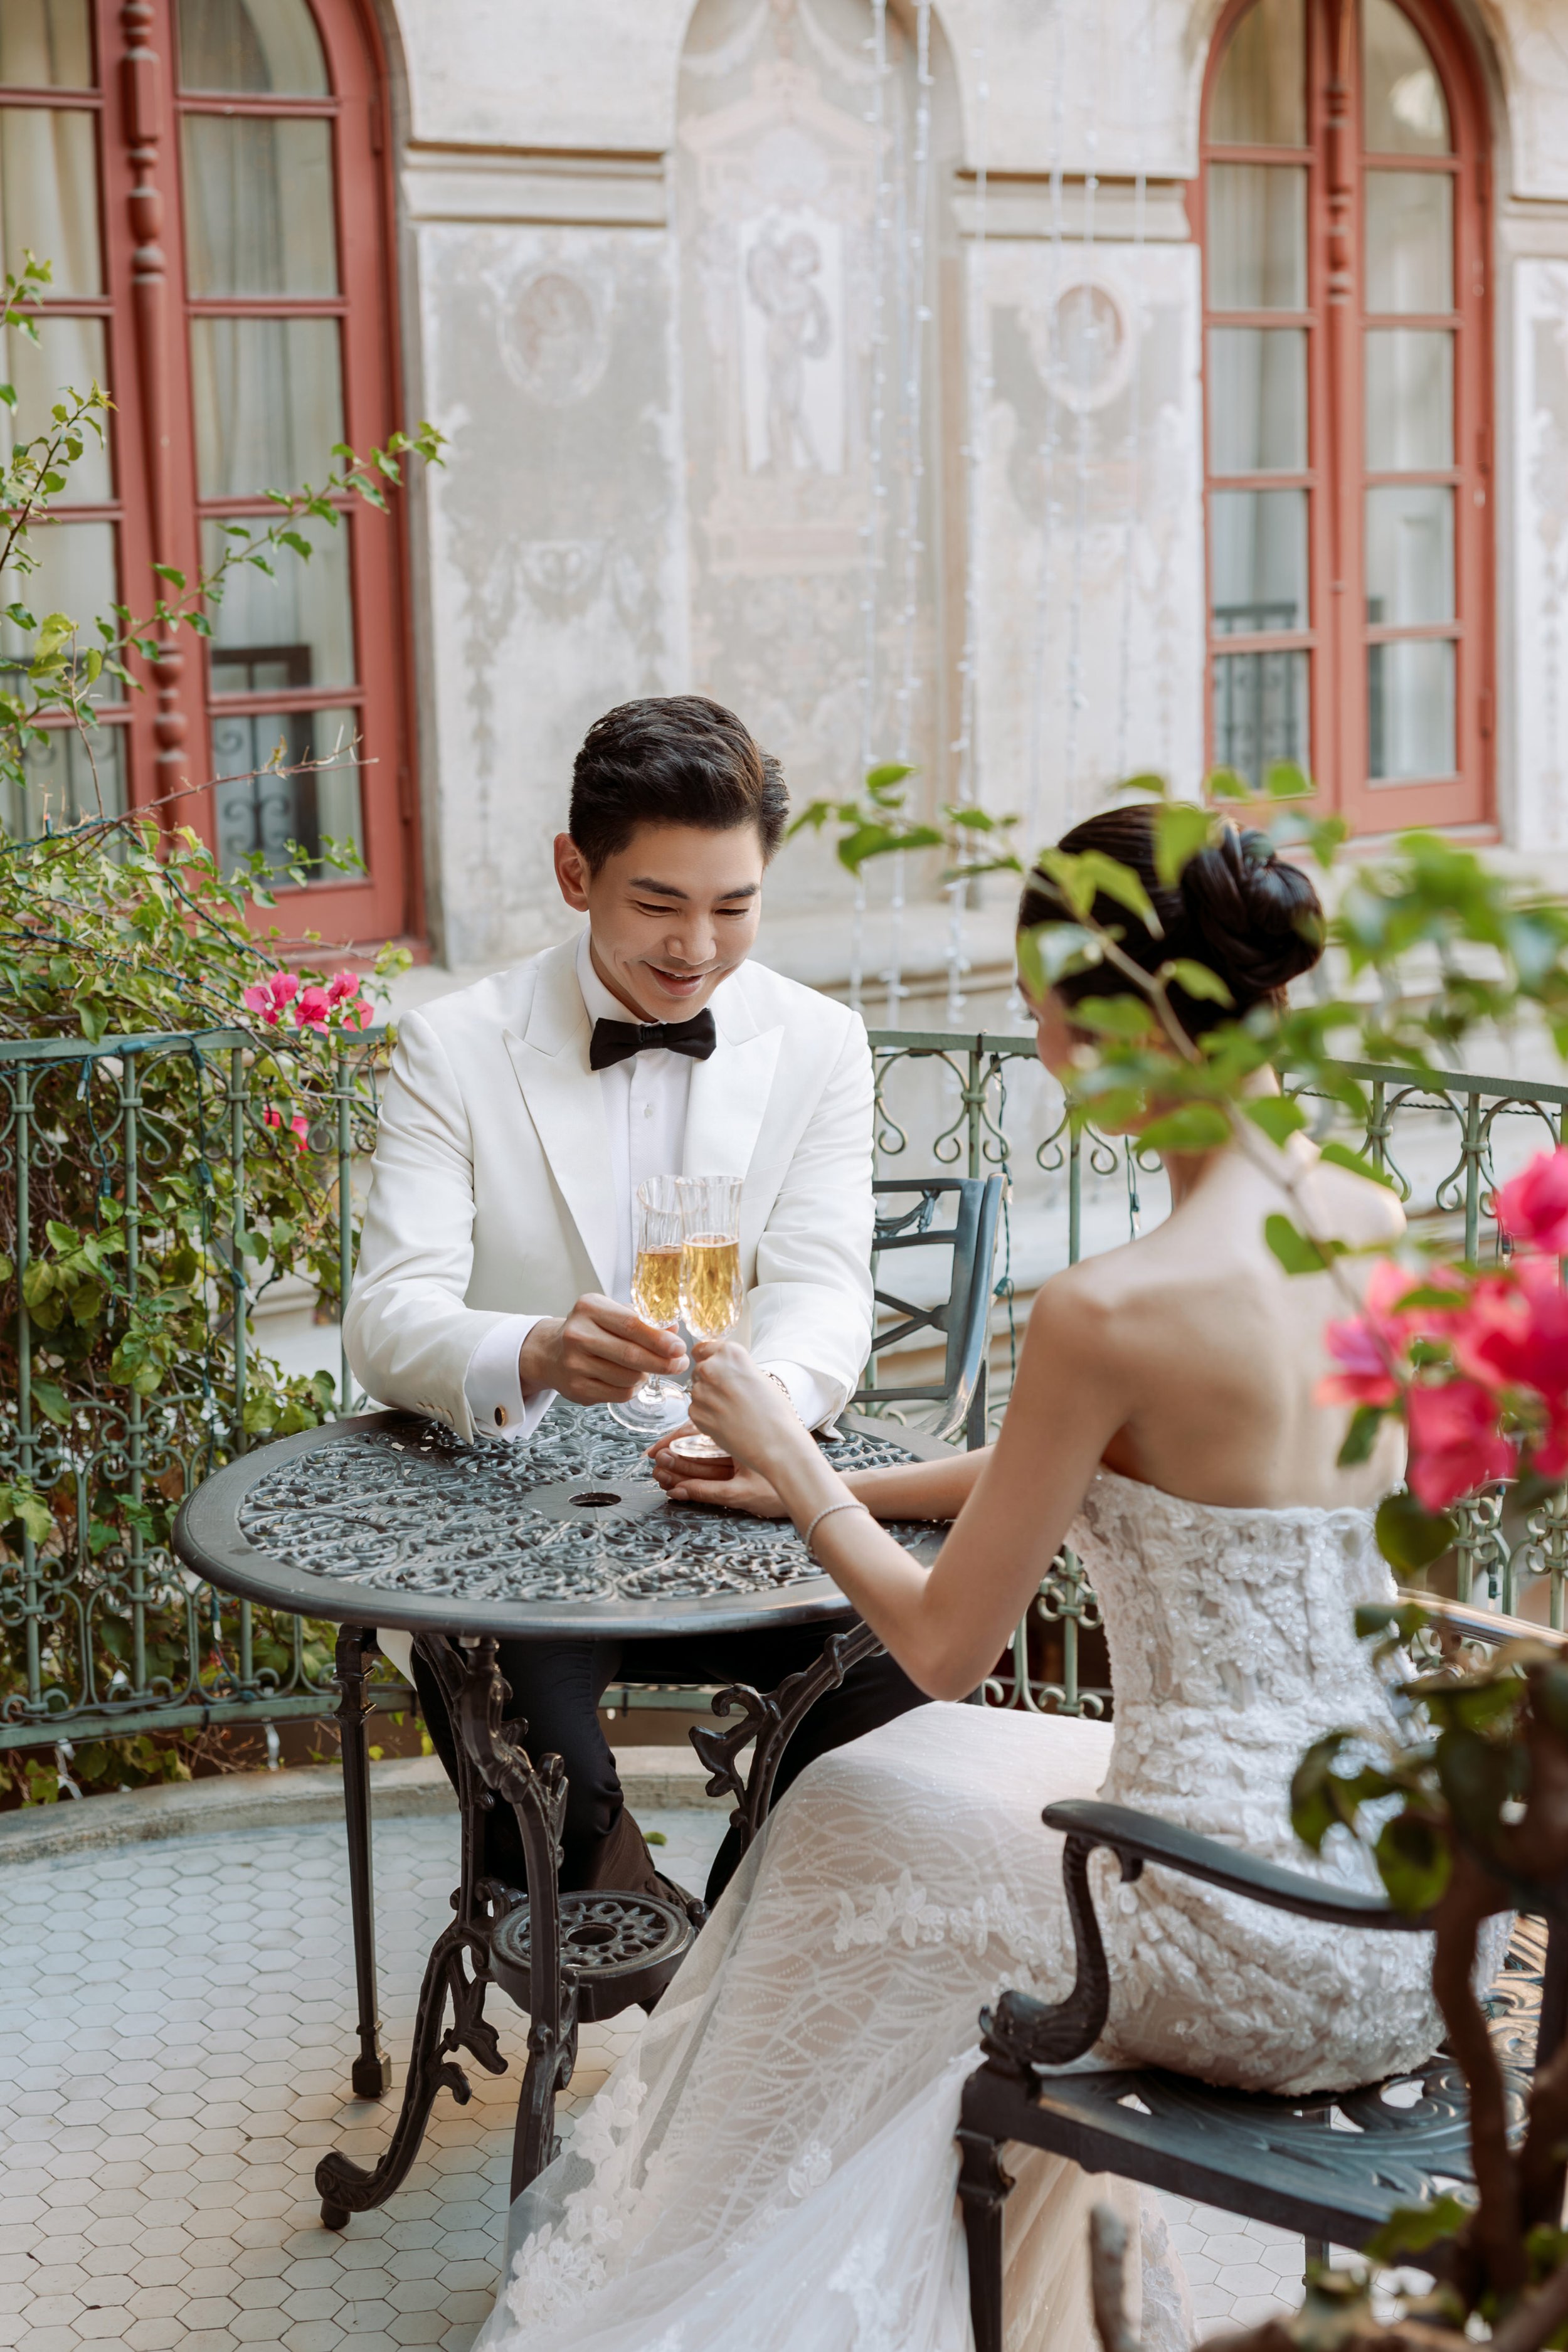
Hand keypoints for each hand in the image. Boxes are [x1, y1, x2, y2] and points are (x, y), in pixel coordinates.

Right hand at [519, 1294, 686, 1405]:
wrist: (551, 1353)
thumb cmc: (590, 1330)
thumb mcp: (612, 1314)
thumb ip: (643, 1320)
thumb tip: (674, 1330)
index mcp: (589, 1308)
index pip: (631, 1324)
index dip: (659, 1338)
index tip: (680, 1347)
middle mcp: (577, 1335)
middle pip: (631, 1355)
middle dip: (662, 1362)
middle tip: (680, 1364)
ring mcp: (574, 1364)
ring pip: (628, 1378)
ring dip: (646, 1376)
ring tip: (646, 1369)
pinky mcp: (576, 1388)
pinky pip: (619, 1394)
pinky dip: (633, 1389)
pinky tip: (631, 1381)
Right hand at [646, 1428, 789, 1516]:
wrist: (810, 1485)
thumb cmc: (782, 1489)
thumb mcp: (741, 1494)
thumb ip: (707, 1492)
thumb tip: (678, 1492)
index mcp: (733, 1438)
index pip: (694, 1435)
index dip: (671, 1445)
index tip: (654, 1454)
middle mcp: (734, 1437)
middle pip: (694, 1442)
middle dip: (673, 1456)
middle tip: (655, 1468)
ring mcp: (737, 1446)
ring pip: (702, 1450)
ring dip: (682, 1461)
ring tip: (663, 1472)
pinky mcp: (741, 1456)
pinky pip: (713, 1456)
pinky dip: (697, 1464)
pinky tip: (683, 1475)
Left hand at [685, 1338, 808, 1477]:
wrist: (775, 1441)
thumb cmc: (774, 1411)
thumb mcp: (758, 1376)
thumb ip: (735, 1369)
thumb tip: (724, 1372)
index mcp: (730, 1353)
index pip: (703, 1348)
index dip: (708, 1360)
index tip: (714, 1369)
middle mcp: (711, 1367)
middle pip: (699, 1370)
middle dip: (709, 1381)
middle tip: (730, 1397)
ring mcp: (701, 1391)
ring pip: (697, 1392)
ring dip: (708, 1400)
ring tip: (731, 1413)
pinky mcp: (695, 1413)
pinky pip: (696, 1410)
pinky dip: (706, 1417)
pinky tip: (725, 1424)